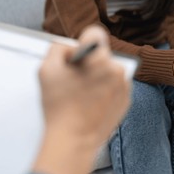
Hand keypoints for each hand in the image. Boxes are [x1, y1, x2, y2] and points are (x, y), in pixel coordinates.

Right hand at [34, 26, 130, 173]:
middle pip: (101, 56)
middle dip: (89, 64)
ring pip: (109, 72)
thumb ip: (58, 48)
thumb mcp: (46, 69)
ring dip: (98, 78)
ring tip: (84, 95)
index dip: (82, 42)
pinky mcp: (127, 100)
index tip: (77, 55)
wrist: (74, 139)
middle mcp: (117, 69)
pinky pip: (115, 87)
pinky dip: (105, 91)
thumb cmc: (60, 107)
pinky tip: (92, 103)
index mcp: (100, 58)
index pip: (95, 33)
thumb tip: (71, 48)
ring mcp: (125, 86)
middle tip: (76, 81)